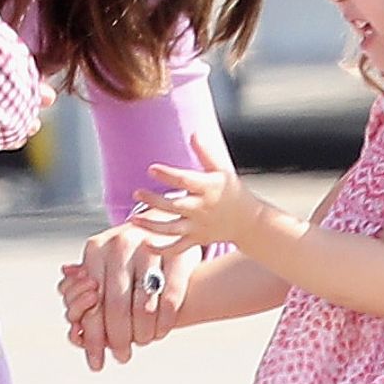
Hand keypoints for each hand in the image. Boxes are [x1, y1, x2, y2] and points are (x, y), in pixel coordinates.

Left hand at [57, 222, 201, 370]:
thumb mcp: (101, 269)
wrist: (165, 227)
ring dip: (143, 334)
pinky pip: (170, 299)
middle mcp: (120, 244)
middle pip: (116, 307)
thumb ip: (83, 298)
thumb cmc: (126, 260)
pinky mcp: (178, 254)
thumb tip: (75, 334)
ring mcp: (151, 246)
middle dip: (119, 339)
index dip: (93, 336)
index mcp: (96, 249)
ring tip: (143, 341)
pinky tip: (161, 331)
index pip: (90, 302)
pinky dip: (164, 322)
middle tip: (122, 356)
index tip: (97, 361)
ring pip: (144, 307)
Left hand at [130, 134, 256, 250]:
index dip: (167, 175)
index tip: (151, 169)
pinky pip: (178, 248)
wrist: (249, 222)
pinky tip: (147, 244)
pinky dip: (162, 249)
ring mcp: (198, 227)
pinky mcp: (197, 240)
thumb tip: (194, 133)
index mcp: (208, 188)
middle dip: (154, 201)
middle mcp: (202, 208)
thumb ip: (206, 153)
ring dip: (152, 225)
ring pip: (172, 229)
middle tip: (136, 193)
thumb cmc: (233, 191)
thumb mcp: (222, 169)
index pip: (185, 180)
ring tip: (133, 219)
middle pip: (174, 206)